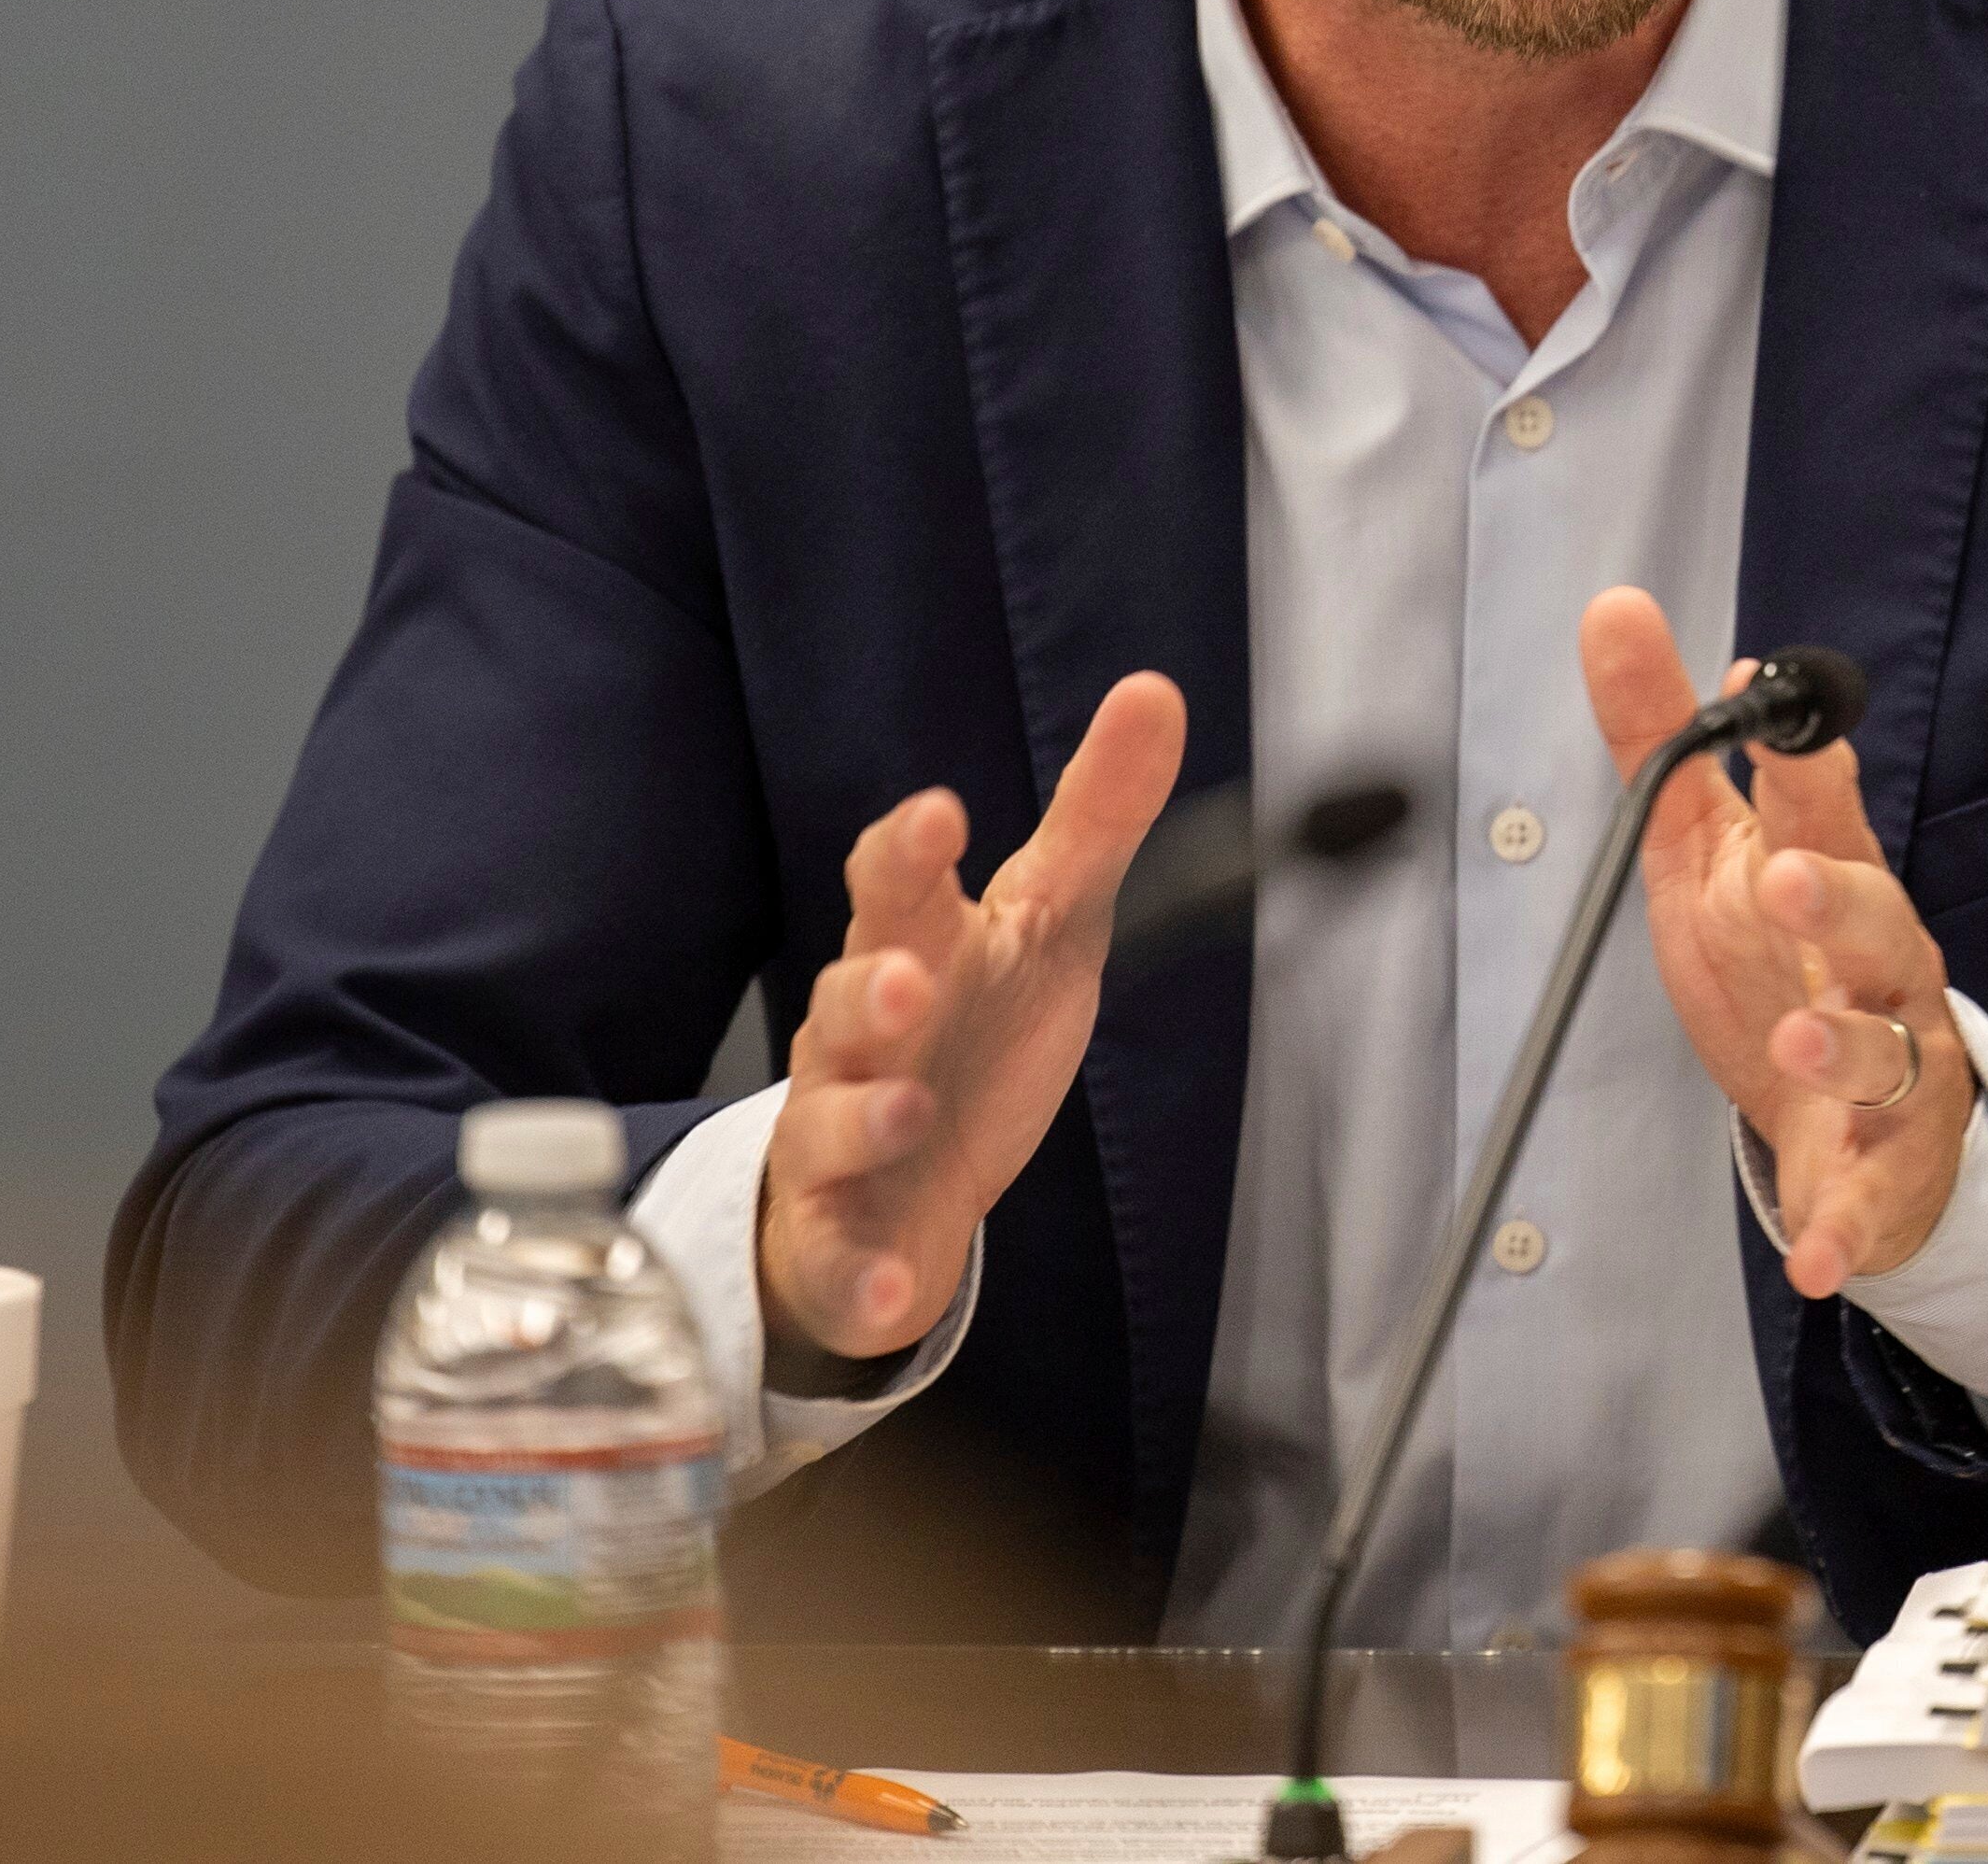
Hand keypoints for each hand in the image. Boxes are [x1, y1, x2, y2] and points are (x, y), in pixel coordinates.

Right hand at [757, 673, 1183, 1361]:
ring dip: (867, 1118)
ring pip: (831, 1123)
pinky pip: (845, 1263)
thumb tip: (1156, 691)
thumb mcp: (1048, 922)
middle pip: (846, 999)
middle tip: (909, 976)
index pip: (891, 887)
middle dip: (869, 985)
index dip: (905, 851)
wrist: (909, 1182)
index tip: (936, 814)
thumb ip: (1097, 816)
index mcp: (912, 948)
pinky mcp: (843, 1239)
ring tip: (913, 1113)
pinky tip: (895, 1297)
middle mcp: (861, 1039)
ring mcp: (841, 1139)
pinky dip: (867, 1282)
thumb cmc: (975, 1030)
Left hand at [1582, 587, 1965, 1296]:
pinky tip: (1816, 1256)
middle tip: (1777, 874)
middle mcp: (1879, 968)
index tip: (1771, 709)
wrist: (1854, 1122)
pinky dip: (1846, 1228)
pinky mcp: (1886, 1170)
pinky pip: (1872, 1202)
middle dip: (1833, 895)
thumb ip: (1665, 744)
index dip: (1801, 763)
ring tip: (1791, 1032)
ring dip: (1840, 1040)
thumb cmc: (1779, 968)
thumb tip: (1618, 612)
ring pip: (1885, 1049)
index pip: (1823, 812)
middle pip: (1879, 920)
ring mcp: (1893, 1070)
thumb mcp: (1702, 855)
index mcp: (1829, 884)